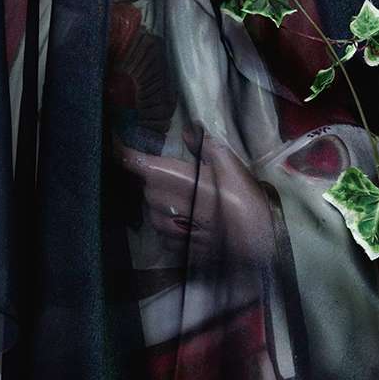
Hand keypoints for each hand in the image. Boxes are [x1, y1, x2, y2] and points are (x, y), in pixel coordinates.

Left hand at [116, 133, 275, 264]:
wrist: (263, 247)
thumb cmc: (248, 203)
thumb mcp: (233, 168)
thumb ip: (207, 146)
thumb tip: (189, 129)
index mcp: (178, 182)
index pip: (140, 165)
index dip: (125, 154)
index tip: (116, 144)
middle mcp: (167, 207)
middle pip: (147, 188)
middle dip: (156, 180)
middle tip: (182, 178)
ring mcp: (171, 231)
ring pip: (151, 211)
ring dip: (162, 203)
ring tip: (188, 202)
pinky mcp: (178, 250)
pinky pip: (162, 233)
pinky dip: (169, 225)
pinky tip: (188, 223)